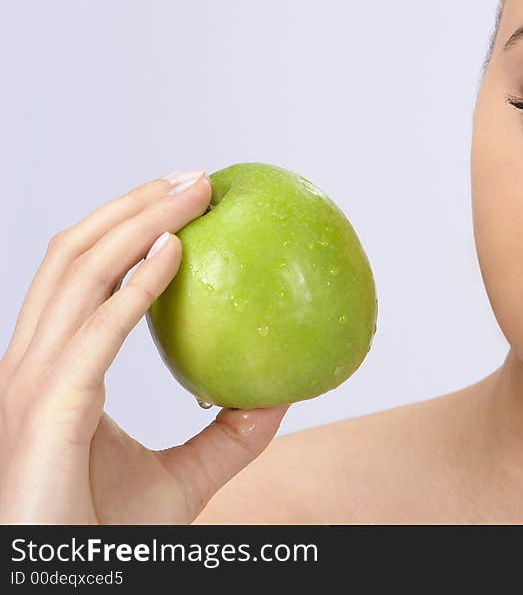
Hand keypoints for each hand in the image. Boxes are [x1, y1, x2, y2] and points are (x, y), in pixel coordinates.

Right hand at [0, 170, 288, 523]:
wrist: (72, 584)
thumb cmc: (109, 536)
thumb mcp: (185, 478)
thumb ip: (228, 437)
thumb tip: (281, 395)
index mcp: (54, 373)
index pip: (78, 278)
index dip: (122, 229)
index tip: (181, 202)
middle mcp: (32, 366)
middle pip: (73, 255)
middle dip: (133, 204)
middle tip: (199, 177)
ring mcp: (32, 384)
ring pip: (78, 272)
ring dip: (138, 220)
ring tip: (196, 192)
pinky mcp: (49, 409)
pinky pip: (96, 330)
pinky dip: (137, 284)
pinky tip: (179, 251)